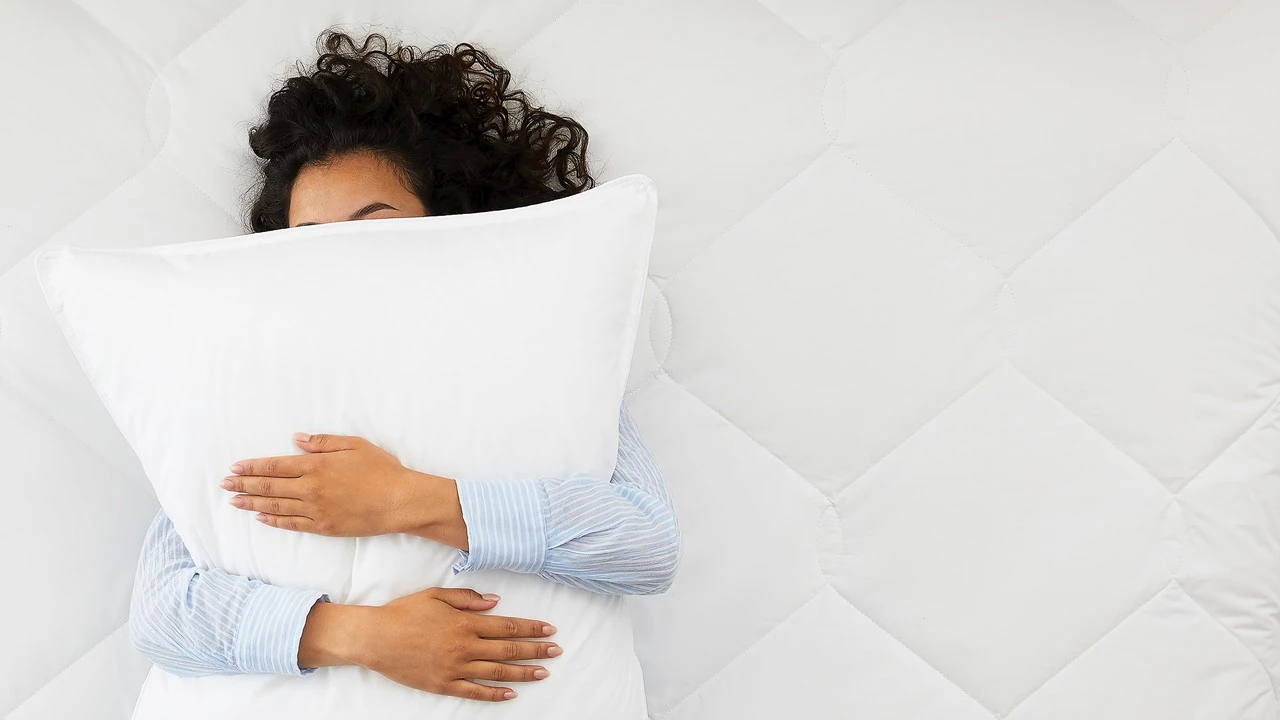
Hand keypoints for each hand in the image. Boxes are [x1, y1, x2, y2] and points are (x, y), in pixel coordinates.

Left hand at [221, 432, 444, 536]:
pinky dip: (274, 521)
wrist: (399, 501)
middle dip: (243, 485)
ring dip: (252, 504)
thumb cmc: (381, 470)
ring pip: (275, 507)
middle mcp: (310, 489)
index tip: (235, 468)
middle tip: (224, 485)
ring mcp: (315, 510)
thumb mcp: (354, 445)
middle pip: (269, 487)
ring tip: (234, 502)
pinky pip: (292, 524)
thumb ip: (323, 442)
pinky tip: (261, 519)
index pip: (274, 466)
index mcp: (316, 466)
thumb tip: (297, 439)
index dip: (252, 467)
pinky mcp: (323, 527)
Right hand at [300, 587, 562, 701]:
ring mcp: (454, 667)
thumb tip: (496, 601)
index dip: (531, 628)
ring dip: (523, 673)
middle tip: (557, 651)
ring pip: (497, 672)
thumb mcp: (436, 595)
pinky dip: (494, 694)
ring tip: (543, 672)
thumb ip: (468, 599)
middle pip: (508, 650)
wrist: (374, 638)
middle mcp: (464, 646)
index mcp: (465, 622)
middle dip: (536, 650)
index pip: (507, 626)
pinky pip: (474, 691)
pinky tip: (511, 694)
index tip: (550, 629)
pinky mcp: (443, 684)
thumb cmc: (404, 612)